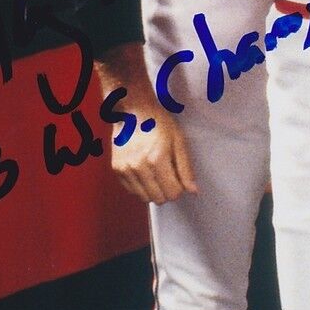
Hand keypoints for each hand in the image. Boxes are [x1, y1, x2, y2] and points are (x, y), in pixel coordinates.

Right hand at [96, 42, 197, 205]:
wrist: (132, 110)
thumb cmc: (158, 122)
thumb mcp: (178, 141)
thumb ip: (186, 168)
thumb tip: (193, 191)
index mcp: (156, 159)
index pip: (172, 193)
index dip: (179, 189)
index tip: (179, 179)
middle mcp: (138, 167)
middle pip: (158, 198)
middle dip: (167, 191)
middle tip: (168, 176)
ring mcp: (125, 169)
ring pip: (144, 197)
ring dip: (153, 190)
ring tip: (155, 173)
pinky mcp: (116, 169)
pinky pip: (132, 191)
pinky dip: (140, 186)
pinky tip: (144, 172)